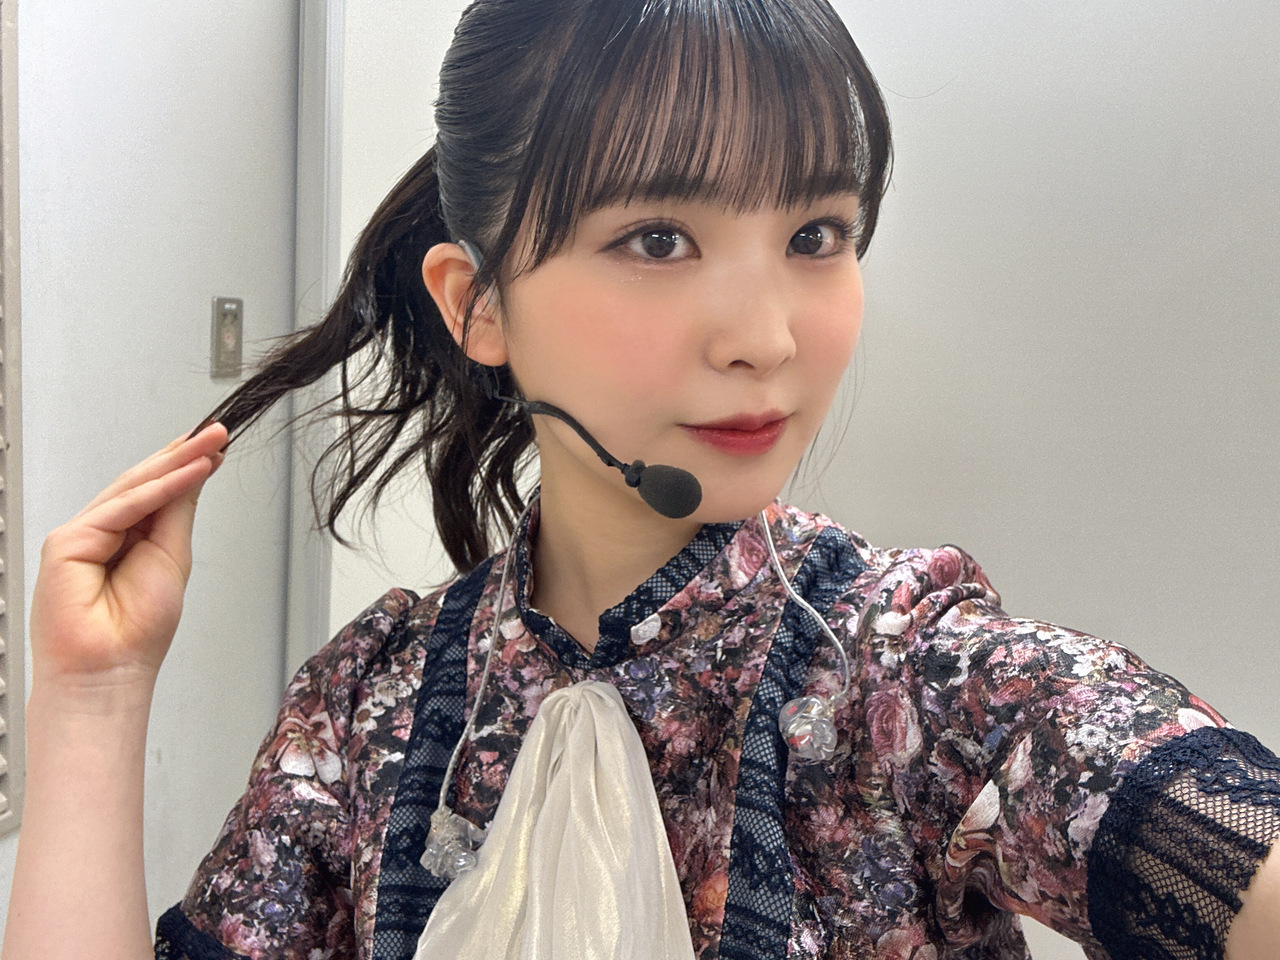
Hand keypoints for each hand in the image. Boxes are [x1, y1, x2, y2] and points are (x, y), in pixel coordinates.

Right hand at [29, 422, 228, 692]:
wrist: (110, 671)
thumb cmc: (137, 632)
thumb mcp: (172, 558)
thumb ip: (177, 513)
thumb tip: (193, 474)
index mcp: (126, 539)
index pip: (157, 492)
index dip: (185, 465)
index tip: (215, 444)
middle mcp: (101, 532)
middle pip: (144, 482)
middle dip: (184, 454)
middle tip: (218, 431)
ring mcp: (81, 535)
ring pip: (133, 487)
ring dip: (175, 461)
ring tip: (210, 441)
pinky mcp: (66, 543)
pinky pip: (121, 507)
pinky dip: (159, 488)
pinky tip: (189, 472)